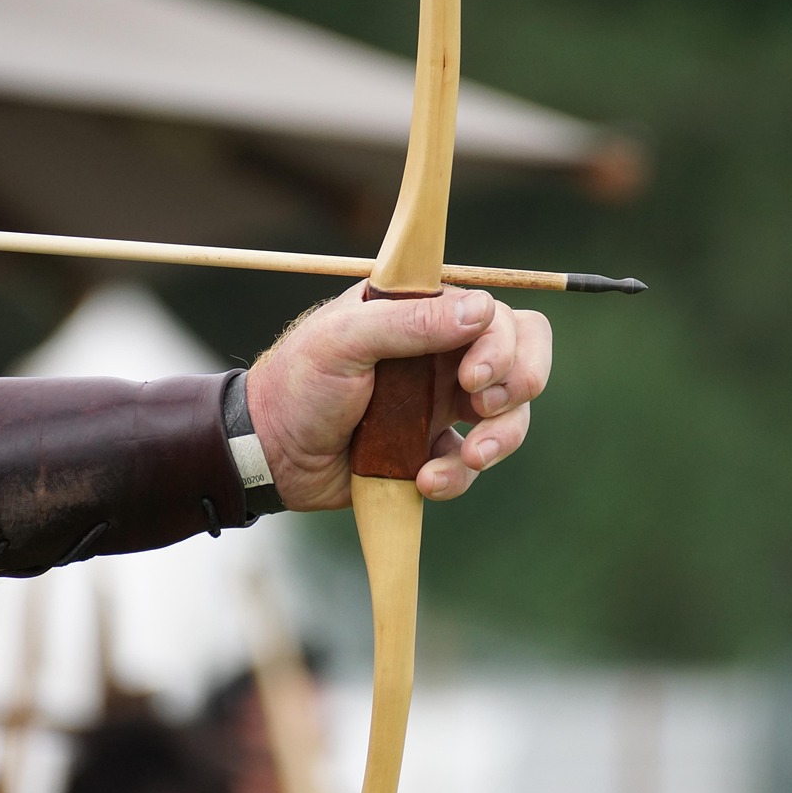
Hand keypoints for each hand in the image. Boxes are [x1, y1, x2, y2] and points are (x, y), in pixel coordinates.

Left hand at [246, 281, 551, 510]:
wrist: (269, 454)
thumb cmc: (297, 383)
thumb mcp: (344, 341)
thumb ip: (410, 322)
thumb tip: (482, 311)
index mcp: (423, 314)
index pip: (495, 314)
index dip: (502, 343)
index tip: (472, 377)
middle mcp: (441, 354)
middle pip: (522, 357)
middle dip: (521, 382)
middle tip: (483, 407)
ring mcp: (441, 403)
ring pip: (510, 414)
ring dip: (503, 437)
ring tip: (470, 458)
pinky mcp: (433, 450)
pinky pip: (472, 464)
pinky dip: (458, 476)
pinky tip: (425, 481)